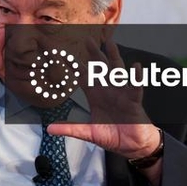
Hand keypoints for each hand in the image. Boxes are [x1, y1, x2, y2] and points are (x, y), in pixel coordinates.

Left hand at [47, 38, 162, 184]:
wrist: (131, 145)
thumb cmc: (112, 135)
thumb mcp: (88, 132)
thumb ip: (70, 128)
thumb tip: (50, 128)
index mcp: (95, 94)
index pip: (82, 76)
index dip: (72, 66)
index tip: (61, 54)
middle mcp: (108, 89)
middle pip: (100, 68)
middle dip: (94, 54)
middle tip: (87, 39)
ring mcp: (121, 93)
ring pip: (117, 71)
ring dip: (114, 57)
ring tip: (111, 44)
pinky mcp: (133, 101)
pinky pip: (135, 87)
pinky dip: (136, 77)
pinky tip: (135, 66)